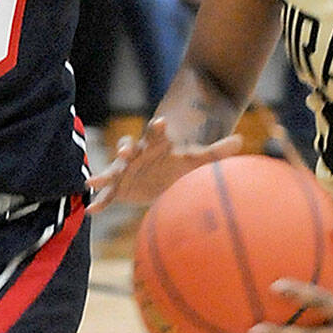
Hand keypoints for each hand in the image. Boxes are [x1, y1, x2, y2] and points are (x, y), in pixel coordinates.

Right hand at [84, 116, 242, 212]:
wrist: (163, 173)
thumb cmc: (181, 163)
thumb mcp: (200, 158)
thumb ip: (218, 150)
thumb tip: (241, 141)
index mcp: (156, 145)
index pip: (155, 133)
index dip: (156, 129)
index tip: (160, 123)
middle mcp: (137, 154)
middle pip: (128, 147)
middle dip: (125, 149)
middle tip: (125, 151)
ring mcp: (125, 170)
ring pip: (113, 170)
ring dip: (104, 175)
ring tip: (92, 183)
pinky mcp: (119, 187)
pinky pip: (107, 194)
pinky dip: (99, 201)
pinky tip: (90, 210)